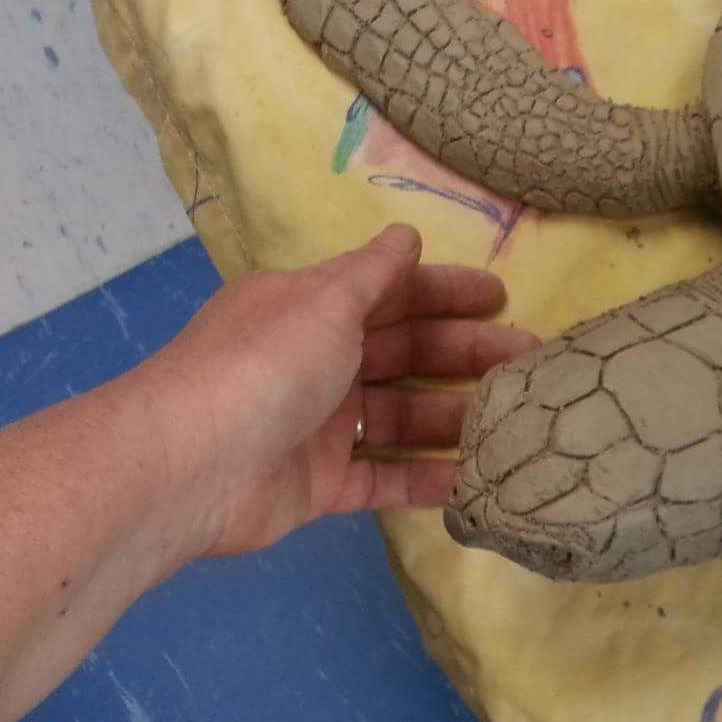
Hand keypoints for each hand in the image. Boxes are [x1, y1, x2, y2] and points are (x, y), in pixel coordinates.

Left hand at [141, 224, 537, 559]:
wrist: (192, 465)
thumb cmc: (266, 365)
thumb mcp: (324, 300)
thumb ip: (373, 274)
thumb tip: (406, 236)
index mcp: (310, 309)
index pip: (390, 293)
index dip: (445, 292)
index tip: (502, 297)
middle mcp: (315, 362)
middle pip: (403, 353)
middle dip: (465, 354)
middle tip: (529, 363)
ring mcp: (318, 426)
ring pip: (401, 416)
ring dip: (455, 417)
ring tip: (514, 424)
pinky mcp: (321, 484)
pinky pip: (386, 476)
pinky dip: (427, 478)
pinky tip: (476, 481)